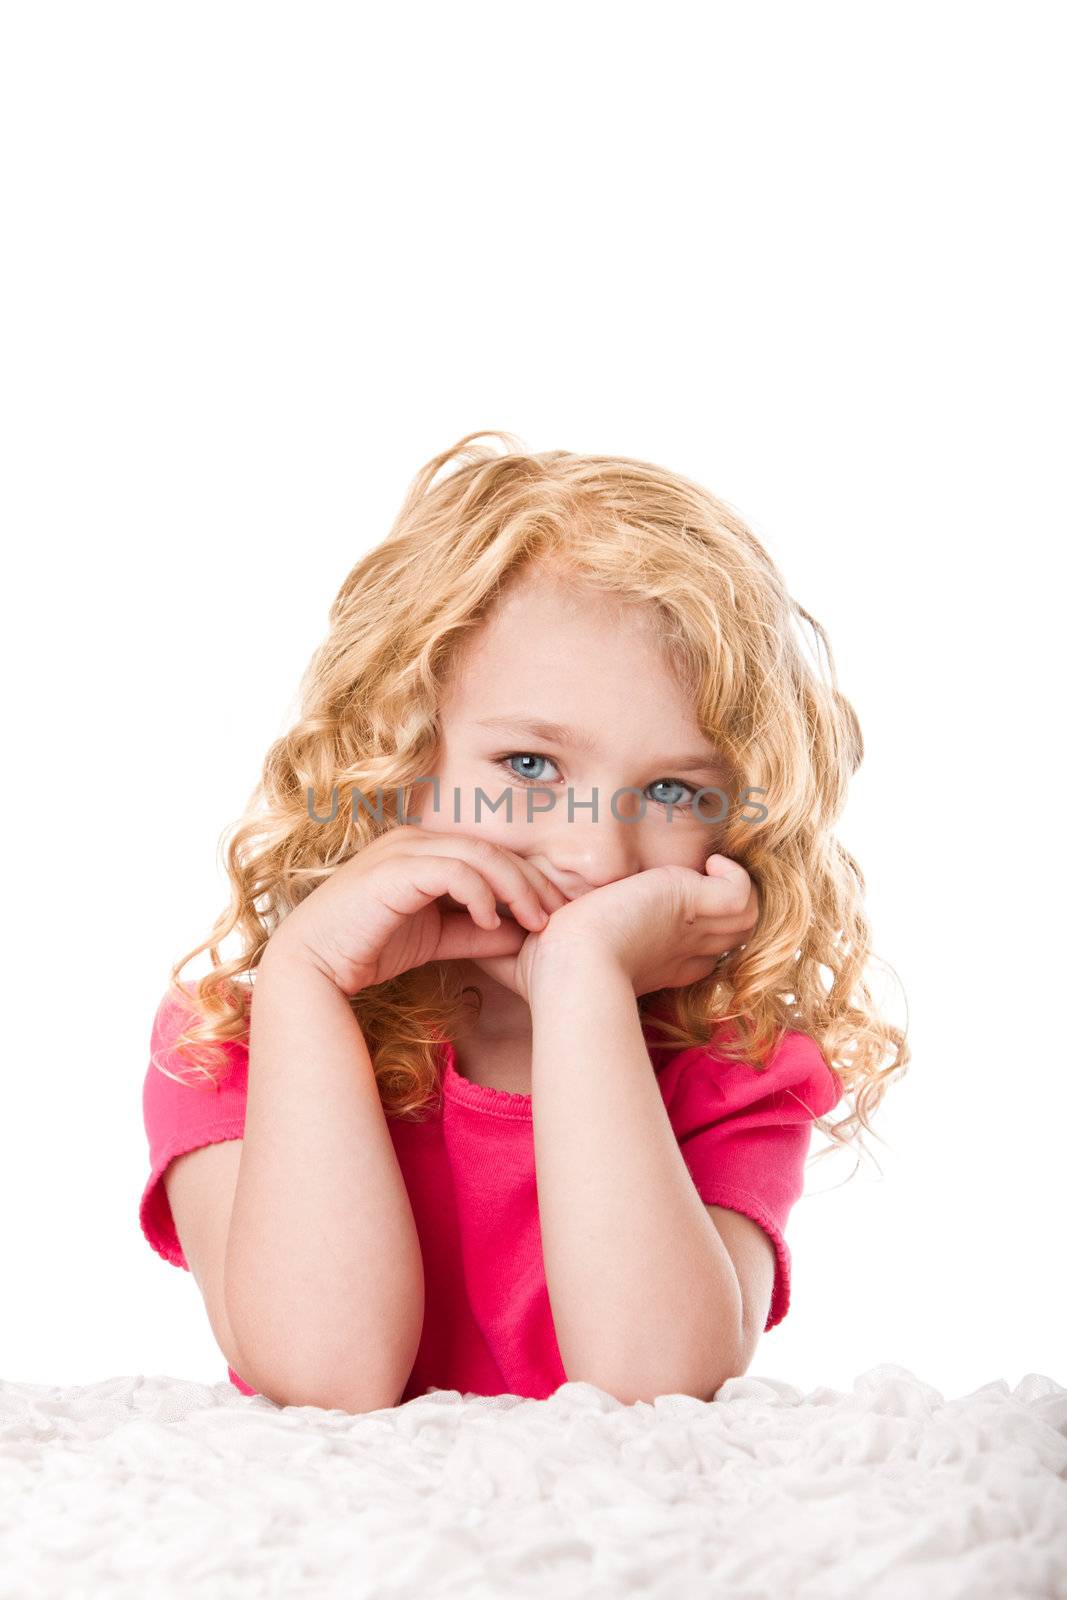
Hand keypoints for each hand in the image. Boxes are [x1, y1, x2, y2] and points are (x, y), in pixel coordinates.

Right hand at [264, 825, 567, 995]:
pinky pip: (454, 870)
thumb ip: (474, 931)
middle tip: (556, 915)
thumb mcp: (435, 938)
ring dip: (515, 888)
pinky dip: (481, 893)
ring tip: (535, 921)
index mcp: (424, 850)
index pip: (490, 854)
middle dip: (532, 882)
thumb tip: (521, 933)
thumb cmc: (367, 949)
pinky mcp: (395, 869)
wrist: (312, 966)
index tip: (553, 915)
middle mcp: (415, 840)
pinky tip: (494, 922)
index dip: (527, 881)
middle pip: (492, 849)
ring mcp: (404, 850)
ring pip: (479, 855)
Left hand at [525, 854, 759, 999]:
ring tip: (706, 871)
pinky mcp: (694, 901)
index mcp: (648, 961)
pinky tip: (711, 864)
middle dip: (714, 912)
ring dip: (730, 893)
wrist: (571, 970)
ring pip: (742, 915)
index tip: (665, 915)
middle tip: (692, 885)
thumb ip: (510, 939)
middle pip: (722, 933)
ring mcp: (690, 926)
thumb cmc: (548, 975)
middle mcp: (677, 947)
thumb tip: (480, 928)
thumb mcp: (528, 954)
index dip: (689, 940)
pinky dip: (735, 877)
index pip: (689, 954)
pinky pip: (740, 893)